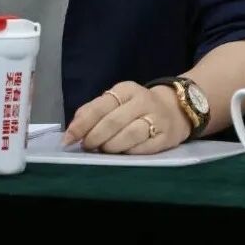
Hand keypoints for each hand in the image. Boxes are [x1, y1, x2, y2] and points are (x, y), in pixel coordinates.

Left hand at [62, 81, 191, 153]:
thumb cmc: (137, 106)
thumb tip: (73, 126)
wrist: (176, 108)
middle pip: (113, 121)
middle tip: (86, 146)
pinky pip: (144, 148)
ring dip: (110, 146)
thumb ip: (95, 110)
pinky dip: (128, 152)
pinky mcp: (166, 137)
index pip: (100, 106)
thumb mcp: (117, 100)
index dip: (82, 124)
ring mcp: (156, 119)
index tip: (69, 138)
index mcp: (126, 89)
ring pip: (128, 134)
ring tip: (102, 150)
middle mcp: (142, 101)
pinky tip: (121, 154)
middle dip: (94, 136)